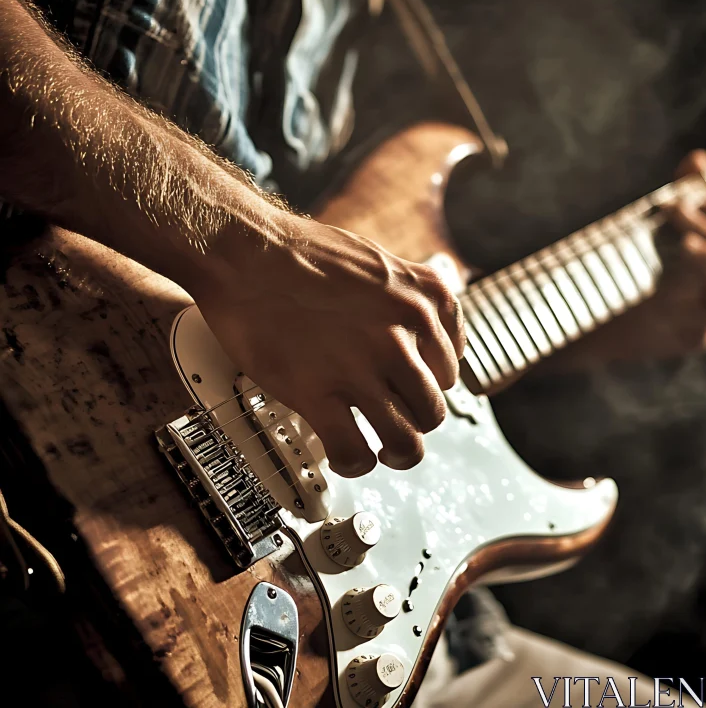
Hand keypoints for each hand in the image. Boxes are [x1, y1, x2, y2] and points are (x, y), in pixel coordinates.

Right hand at [192, 212, 464, 477]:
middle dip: (415, 421)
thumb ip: (407, 295)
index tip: (411, 388)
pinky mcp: (320, 393)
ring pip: (406, 440)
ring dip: (396, 453)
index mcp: (423, 299)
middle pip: (432, 407)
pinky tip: (345, 454)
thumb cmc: (299, 252)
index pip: (450, 365)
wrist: (245, 251)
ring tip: (383, 452)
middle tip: (396, 420)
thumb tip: (417, 324)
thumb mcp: (378, 261)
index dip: (429, 382)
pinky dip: (354, 463)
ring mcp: (363, 365)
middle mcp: (403, 333)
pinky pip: (355, 453)